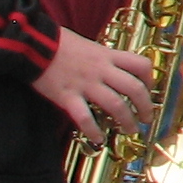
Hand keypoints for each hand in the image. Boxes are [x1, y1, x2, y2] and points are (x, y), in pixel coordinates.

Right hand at [31, 30, 154, 144]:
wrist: (33, 44)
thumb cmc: (59, 43)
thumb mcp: (89, 45)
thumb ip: (103, 58)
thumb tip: (115, 71)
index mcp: (107, 55)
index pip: (140, 65)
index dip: (150, 79)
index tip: (149, 89)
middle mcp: (101, 70)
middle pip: (134, 89)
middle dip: (145, 107)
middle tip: (146, 118)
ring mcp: (85, 84)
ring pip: (116, 105)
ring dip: (126, 121)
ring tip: (129, 130)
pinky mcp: (67, 96)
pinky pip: (85, 117)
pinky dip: (94, 131)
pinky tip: (98, 138)